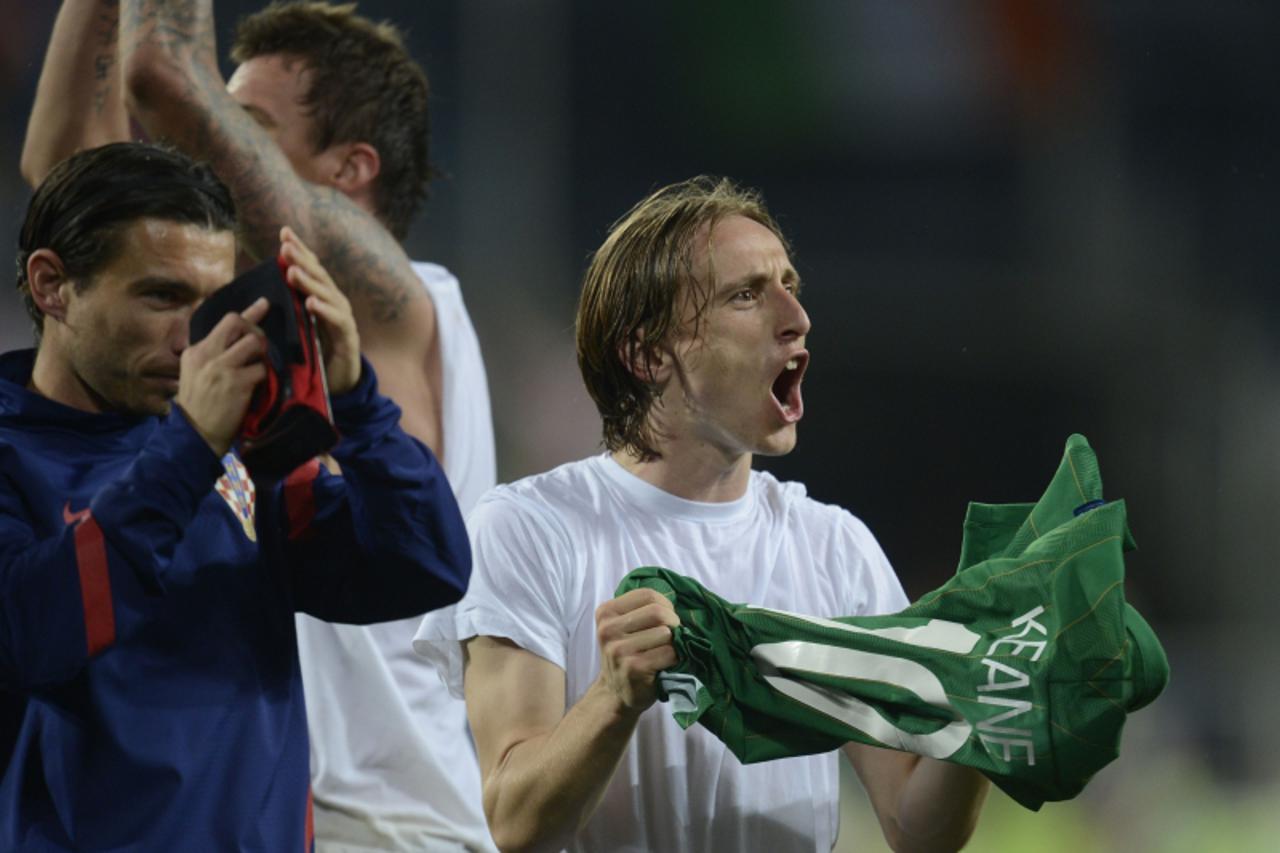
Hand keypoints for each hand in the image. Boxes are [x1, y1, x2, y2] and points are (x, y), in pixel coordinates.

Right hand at [176, 297, 269, 454]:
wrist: (194, 435)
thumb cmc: (199, 407)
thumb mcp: (195, 375)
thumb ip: (213, 356)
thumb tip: (238, 340)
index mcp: (195, 351)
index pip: (223, 323)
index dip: (247, 313)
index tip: (263, 303)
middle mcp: (206, 354)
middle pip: (236, 322)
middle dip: (255, 327)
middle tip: (262, 342)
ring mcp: (221, 368)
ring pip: (253, 342)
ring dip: (262, 354)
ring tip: (259, 367)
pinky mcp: (237, 383)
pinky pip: (262, 368)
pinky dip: (264, 376)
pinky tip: (258, 387)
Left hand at [278, 225, 360, 394]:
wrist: (339, 384)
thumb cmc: (315, 354)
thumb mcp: (297, 327)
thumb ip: (289, 308)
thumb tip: (264, 289)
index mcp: (322, 298)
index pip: (311, 269)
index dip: (299, 250)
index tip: (284, 232)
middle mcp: (335, 304)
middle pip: (319, 276)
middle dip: (302, 259)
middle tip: (285, 245)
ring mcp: (343, 319)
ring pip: (328, 295)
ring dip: (310, 283)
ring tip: (293, 272)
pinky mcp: (348, 339)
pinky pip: (338, 321)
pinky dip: (324, 311)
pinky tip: (311, 303)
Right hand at [592, 588, 679, 716]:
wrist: (615, 693)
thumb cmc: (626, 655)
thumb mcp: (623, 627)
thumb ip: (641, 610)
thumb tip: (676, 598)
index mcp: (606, 613)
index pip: (647, 595)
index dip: (665, 604)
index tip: (667, 618)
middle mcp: (608, 630)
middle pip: (657, 612)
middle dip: (673, 622)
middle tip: (673, 634)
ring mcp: (619, 650)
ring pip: (665, 633)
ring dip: (673, 643)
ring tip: (665, 651)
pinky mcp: (634, 668)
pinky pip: (668, 653)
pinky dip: (674, 658)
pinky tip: (665, 664)